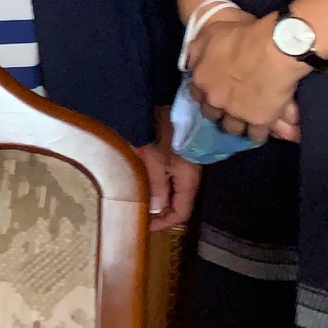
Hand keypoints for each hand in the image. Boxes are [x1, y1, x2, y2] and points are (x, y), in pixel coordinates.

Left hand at [137, 107, 200, 231]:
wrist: (167, 101)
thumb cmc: (163, 131)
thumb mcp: (156, 160)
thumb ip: (157, 186)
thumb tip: (157, 209)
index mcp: (188, 179)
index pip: (182, 212)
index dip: (165, 223)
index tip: (146, 227)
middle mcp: (189, 174)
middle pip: (178, 202)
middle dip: (161, 212)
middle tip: (140, 216)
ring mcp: (183, 164)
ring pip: (172, 190)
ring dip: (157, 197)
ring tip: (139, 202)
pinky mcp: (176, 154)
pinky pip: (168, 175)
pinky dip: (156, 183)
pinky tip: (142, 182)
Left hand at [188, 11, 305, 140]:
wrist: (275, 47)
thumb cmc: (243, 35)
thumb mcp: (210, 33)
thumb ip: (197, 51)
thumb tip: (190, 64)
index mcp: (201, 79)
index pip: (197, 96)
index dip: (207, 95)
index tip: (215, 93)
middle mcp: (215, 99)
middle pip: (214, 115)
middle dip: (221, 111)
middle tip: (233, 106)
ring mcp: (236, 112)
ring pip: (233, 128)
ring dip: (239, 124)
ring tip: (248, 119)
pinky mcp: (258, 121)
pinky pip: (256, 135)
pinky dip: (260, 131)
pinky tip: (265, 125)